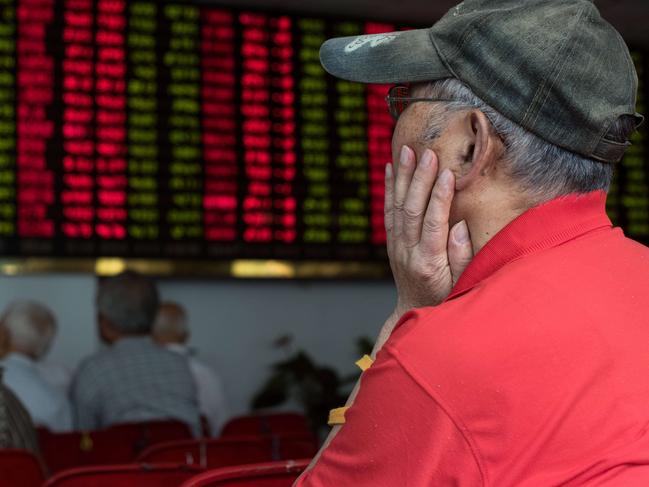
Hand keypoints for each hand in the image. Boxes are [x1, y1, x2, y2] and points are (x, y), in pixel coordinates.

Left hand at [385, 146, 473, 317]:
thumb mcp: (461, 285)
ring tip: (406, 150)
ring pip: (398, 206)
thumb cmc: (444, 298)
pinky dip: (389, 188)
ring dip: (402, 177)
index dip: (439, 197)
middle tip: (427, 153)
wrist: (413, 311)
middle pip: (412, 210)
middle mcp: (407, 251)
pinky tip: (391, 168)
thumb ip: (462, 257)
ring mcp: (396, 246)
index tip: (447, 173)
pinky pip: (388, 211)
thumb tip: (460, 226)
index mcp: (428, 262)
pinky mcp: (392, 241)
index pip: (433, 223)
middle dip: (419, 179)